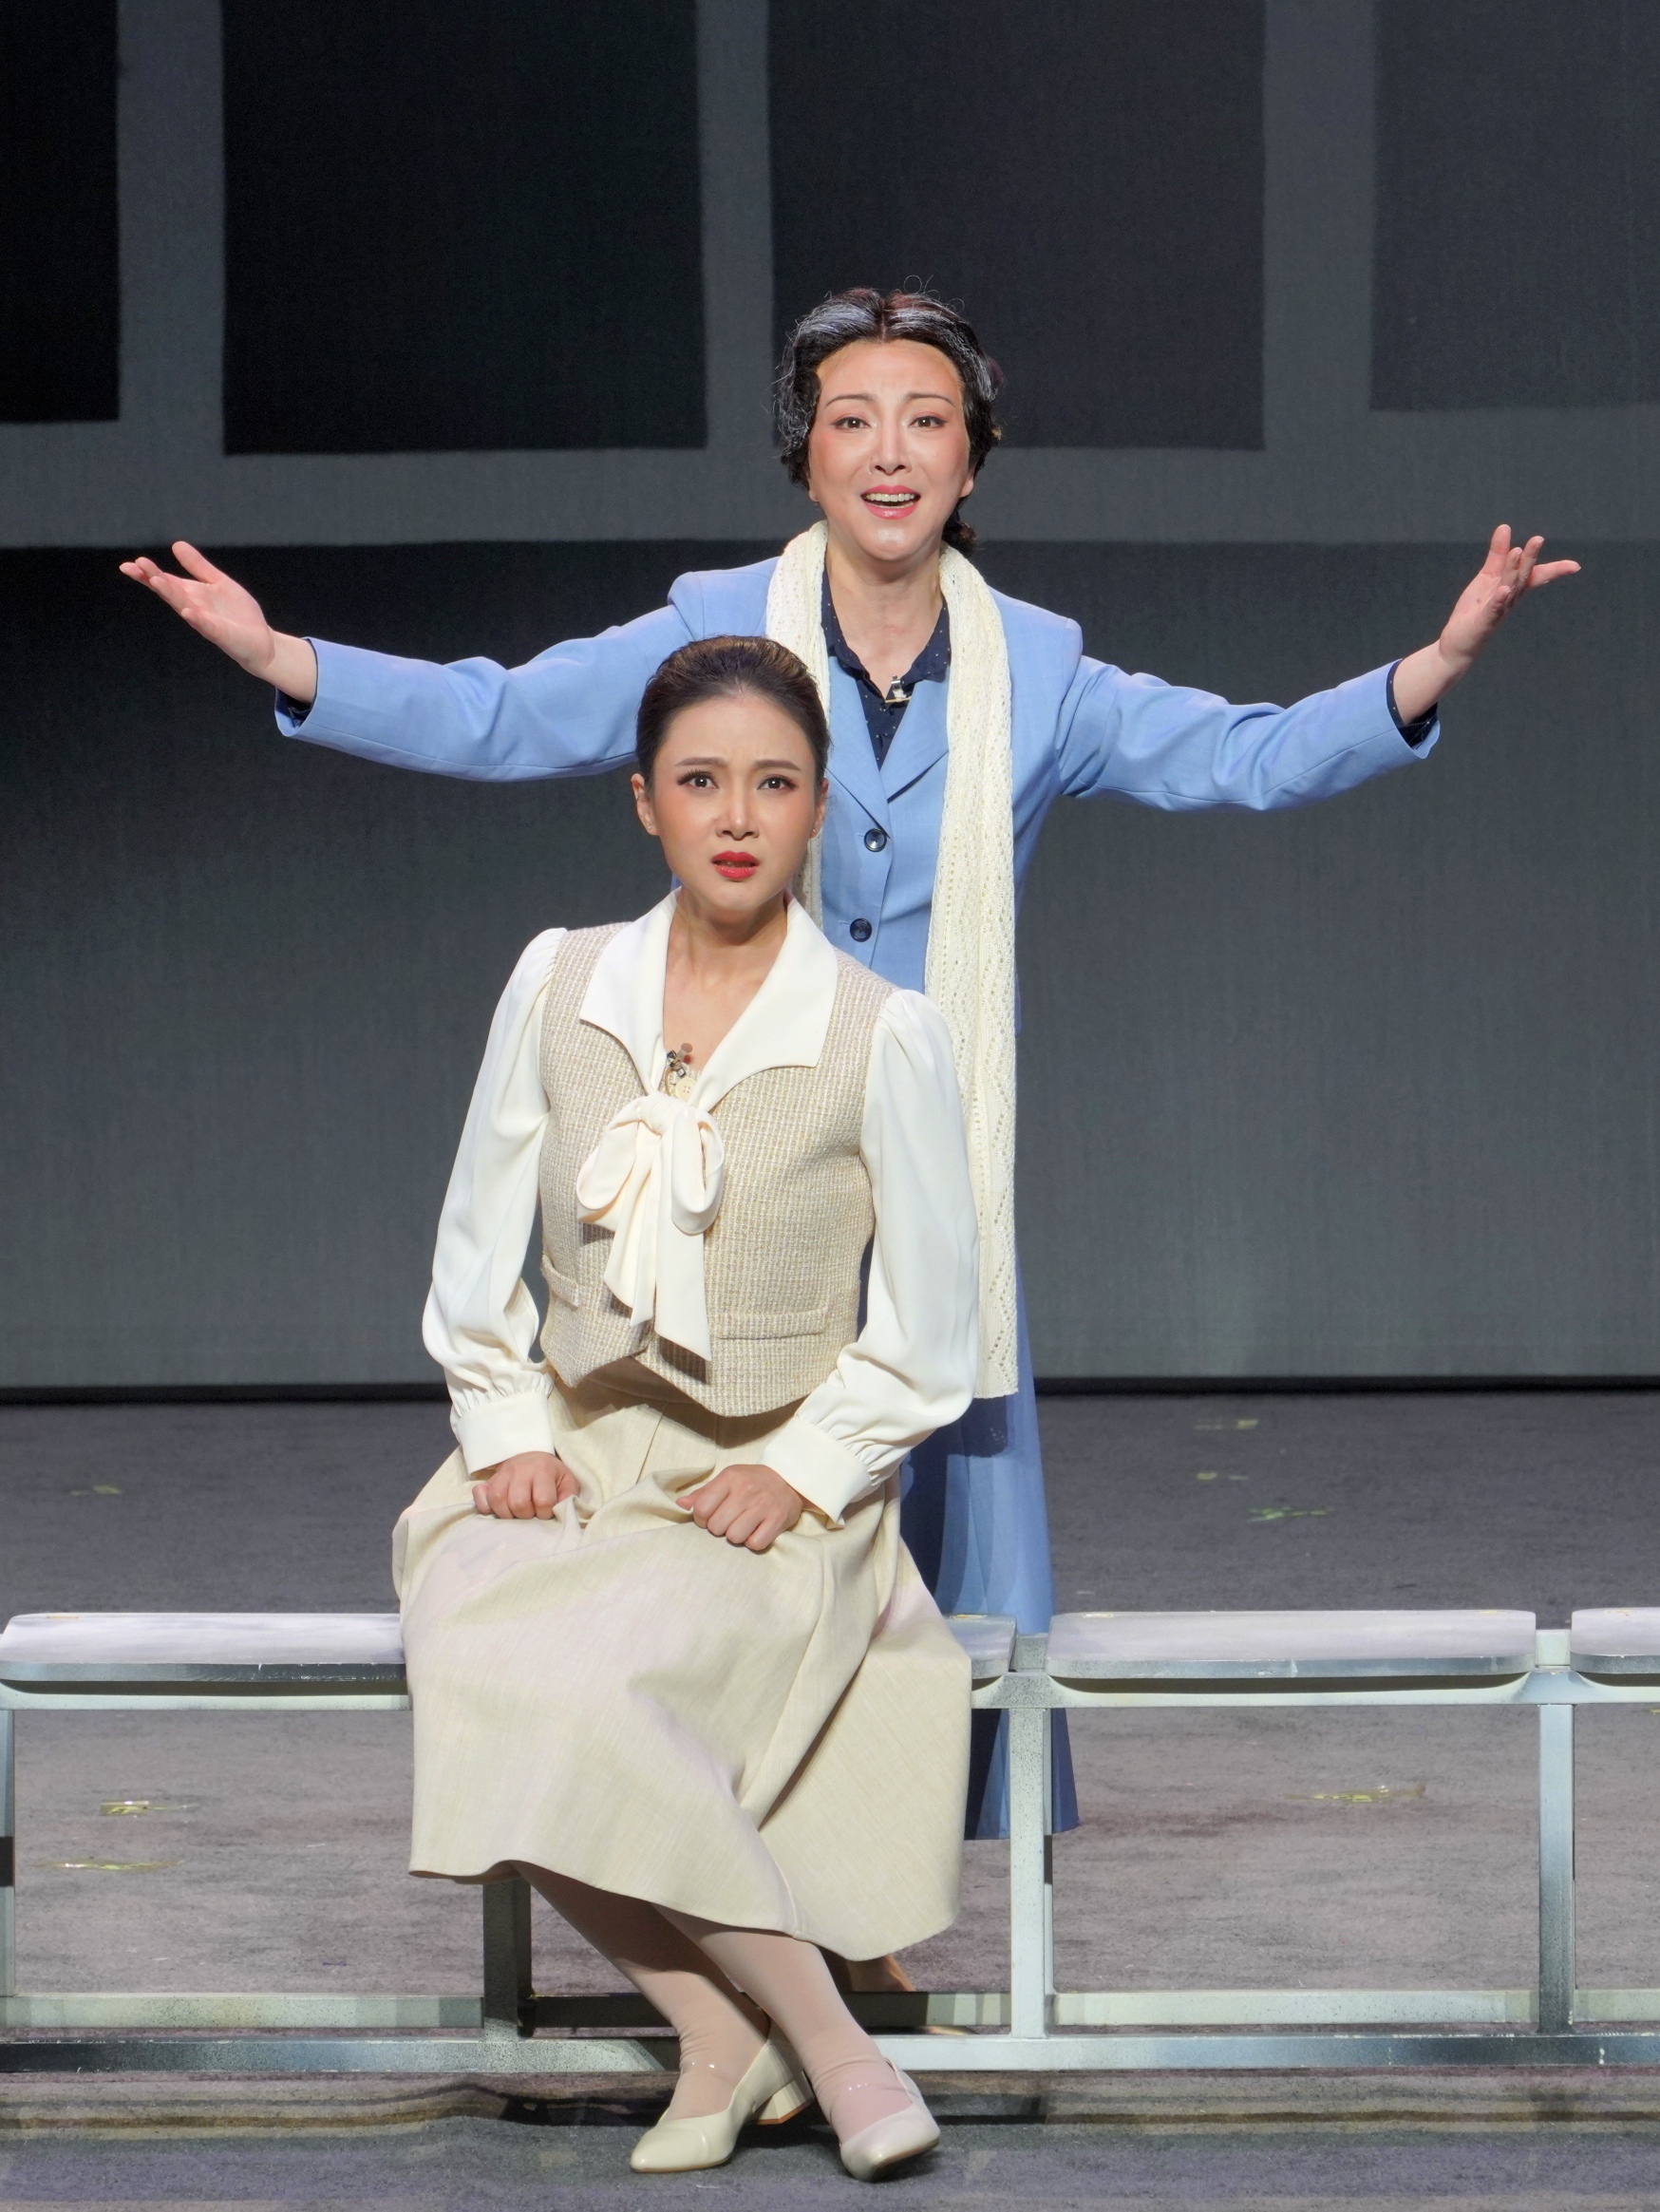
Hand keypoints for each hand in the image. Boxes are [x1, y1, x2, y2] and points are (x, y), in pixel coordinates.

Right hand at [118, 541, 317, 700]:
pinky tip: (188, 612)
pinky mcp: (221, 634)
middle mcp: (194, 608)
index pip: (166, 582)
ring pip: (184, 606)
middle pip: (170, 591)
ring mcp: (206, 622)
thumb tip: (176, 544)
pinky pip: (206, 626)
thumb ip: (198, 566)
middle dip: (154, 579)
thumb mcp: (218, 582)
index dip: (148, 573)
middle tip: (137, 566)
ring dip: (170, 594)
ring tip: (156, 581)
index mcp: (192, 594)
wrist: (261, 641)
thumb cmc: (238, 614)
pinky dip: (197, 619)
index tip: (129, 564)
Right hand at [471, 1450, 578, 1518]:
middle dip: (526, 1515)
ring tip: (515, 1513)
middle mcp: (520, 1470)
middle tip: (530, 1512)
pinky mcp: (489, 1480)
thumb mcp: (567, 1482)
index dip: (545, 1513)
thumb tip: (562, 1512)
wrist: (533, 1459)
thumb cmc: (551, 1475)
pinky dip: (485, 1506)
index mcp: (543, 1469)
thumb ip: (568, 1497)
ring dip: (507, 1514)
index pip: (543, 1500)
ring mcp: (502, 1474)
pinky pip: (479, 1493)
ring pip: (497, 1499)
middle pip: (518, 1502)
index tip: (546, 1511)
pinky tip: (497, 1509)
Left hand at [685, 1462, 803, 1551]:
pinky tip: (756, 1531)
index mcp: (730, 1478)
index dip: (701, 1519)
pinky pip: (755, 1544)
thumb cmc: (752, 1481)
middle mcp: (746, 1491)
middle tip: (729, 1521)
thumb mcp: (727, 1479)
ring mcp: (763, 1506)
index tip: (710, 1517)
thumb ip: (703, 1493)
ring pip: (734, 1537)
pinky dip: (753, 1542)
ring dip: (736, 1536)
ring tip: (743, 1526)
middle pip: (716, 1526)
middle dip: (719, 1528)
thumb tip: (680, 1504)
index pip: (702, 1508)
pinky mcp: (778, 1519)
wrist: (789, 1480)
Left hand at [1392, 525, 1579, 722]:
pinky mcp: (1484, 621)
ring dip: (1513, 570)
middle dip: (1530, 558)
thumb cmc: (1476, 609)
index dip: (1555, 570)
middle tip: (1538, 539)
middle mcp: (1510, 599)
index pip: (1535, 575)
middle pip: (1523, 576)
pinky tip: (1503, 590)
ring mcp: (1498, 610)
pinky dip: (1499, 599)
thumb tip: (1505, 527)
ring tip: (1517, 551)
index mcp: (1513, 587)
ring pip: (1509, 588)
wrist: (1459, 642)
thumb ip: (1497, 554)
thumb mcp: (1487, 577)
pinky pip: (1493, 608)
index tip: (1575, 566)